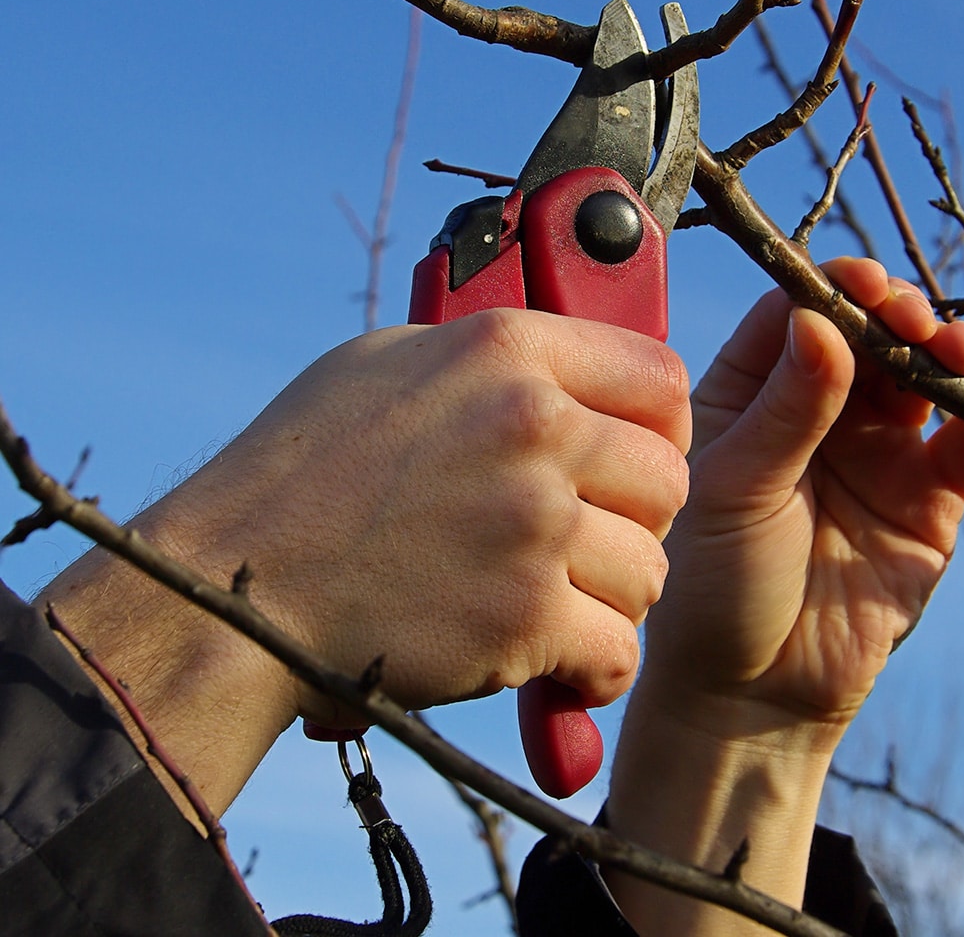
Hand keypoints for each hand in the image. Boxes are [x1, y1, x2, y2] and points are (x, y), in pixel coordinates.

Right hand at [129, 309, 689, 722]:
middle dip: (638, 520)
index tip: (637, 461)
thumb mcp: (390, 365)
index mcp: (505, 350)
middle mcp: (532, 426)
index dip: (662, 428)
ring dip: (615, 598)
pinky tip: (557, 661)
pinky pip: (617, 652)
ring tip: (561, 600)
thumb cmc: (303, 471)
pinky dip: (593, 668)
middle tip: (590, 542)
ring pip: (652, 572)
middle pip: (669, 480)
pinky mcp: (521, 619)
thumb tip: (560, 372)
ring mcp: (531, 524)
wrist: (238, 583)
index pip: (660, 376)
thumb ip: (489, 361)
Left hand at [645, 257, 963, 732]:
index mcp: (747, 397)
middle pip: (868, 336)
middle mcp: (812, 414)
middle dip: (899, 316)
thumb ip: (784, 410)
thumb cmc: (714, 585)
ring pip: (923, 378)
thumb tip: (822, 319)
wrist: (753, 689)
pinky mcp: (924, 500)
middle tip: (913, 323)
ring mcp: (872, 454)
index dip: (834, 291)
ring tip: (957, 357)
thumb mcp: (735, 489)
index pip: (795, 315)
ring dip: (950, 352)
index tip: (865, 286)